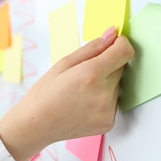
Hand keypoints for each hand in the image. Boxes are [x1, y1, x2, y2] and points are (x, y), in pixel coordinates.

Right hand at [0, 27, 134, 160]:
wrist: (36, 126)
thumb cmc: (44, 93)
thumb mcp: (63, 64)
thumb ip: (92, 48)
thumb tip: (112, 34)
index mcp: (90, 74)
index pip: (125, 51)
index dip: (120, 44)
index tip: (113, 44)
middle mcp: (103, 93)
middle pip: (121, 68)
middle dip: (108, 65)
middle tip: (85, 73)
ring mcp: (108, 110)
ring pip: (118, 85)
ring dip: (106, 83)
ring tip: (82, 92)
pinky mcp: (109, 122)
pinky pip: (114, 102)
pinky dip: (104, 99)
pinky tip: (84, 104)